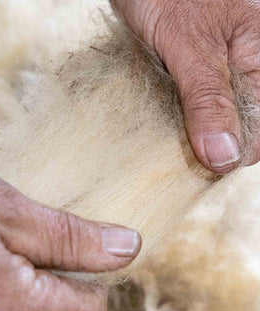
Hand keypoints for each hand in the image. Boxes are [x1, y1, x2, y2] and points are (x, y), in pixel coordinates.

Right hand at [0, 154, 140, 310]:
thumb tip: (129, 246)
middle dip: (64, 286)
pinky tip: (7, 267)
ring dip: (41, 290)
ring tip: (22, 258)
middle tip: (46, 251)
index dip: (95, 277)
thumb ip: (74, 238)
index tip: (84, 250)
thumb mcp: (14, 214)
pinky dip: (21, 294)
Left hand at [113, 0, 259, 172]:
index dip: (230, 153)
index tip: (198, 161)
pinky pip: (196, 109)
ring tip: (168, 127)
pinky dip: (179, 119)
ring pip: (216, 122)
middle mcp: (248, 71)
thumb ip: (209, 99)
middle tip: (177, 143)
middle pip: (239, 131)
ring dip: (191, 133)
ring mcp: (223, 74)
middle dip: (208, 144)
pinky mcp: (199, 75)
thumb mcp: (188, 45)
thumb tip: (224, 156)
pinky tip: (164, 117)